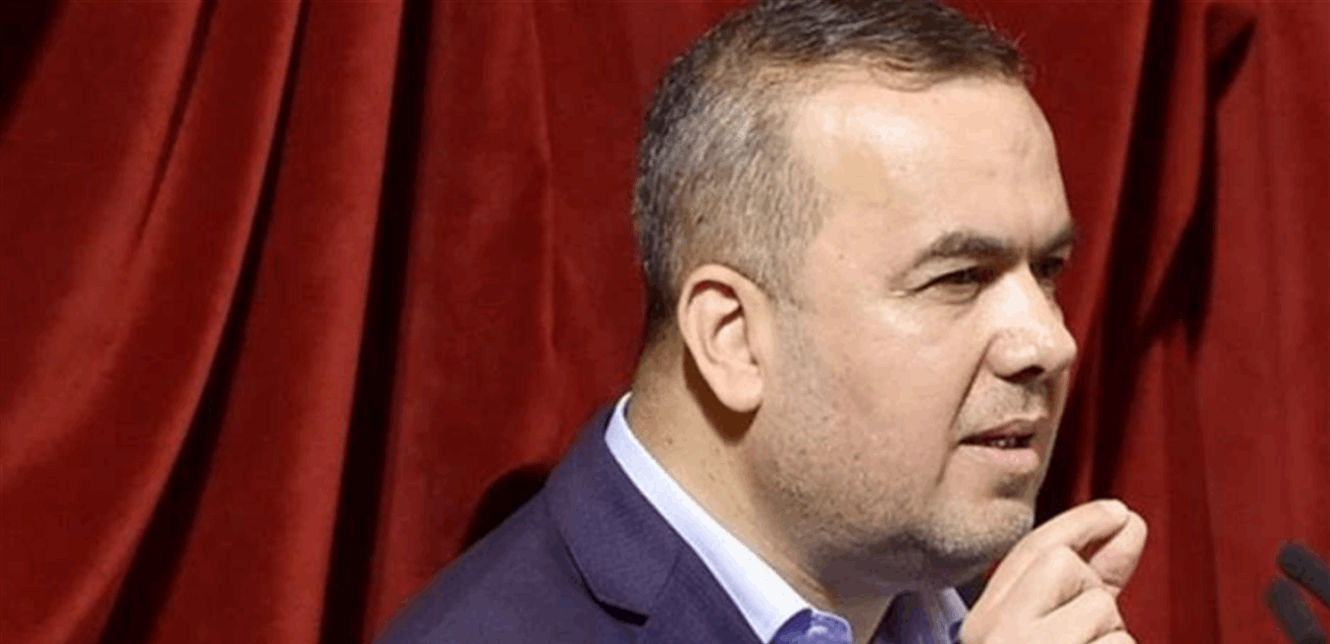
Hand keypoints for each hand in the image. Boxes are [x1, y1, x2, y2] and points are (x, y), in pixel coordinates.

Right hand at [959, 499, 1148, 642]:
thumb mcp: (1059, 632)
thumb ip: (1087, 584)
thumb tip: (1129, 524)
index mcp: (986, 623)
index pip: (1030, 551)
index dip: (1080, 522)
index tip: (1120, 513)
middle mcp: (994, 630)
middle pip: (1061, 561)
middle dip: (1094, 591)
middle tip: (1092, 636)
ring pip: (1098, 604)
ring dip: (1113, 638)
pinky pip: (1119, 643)